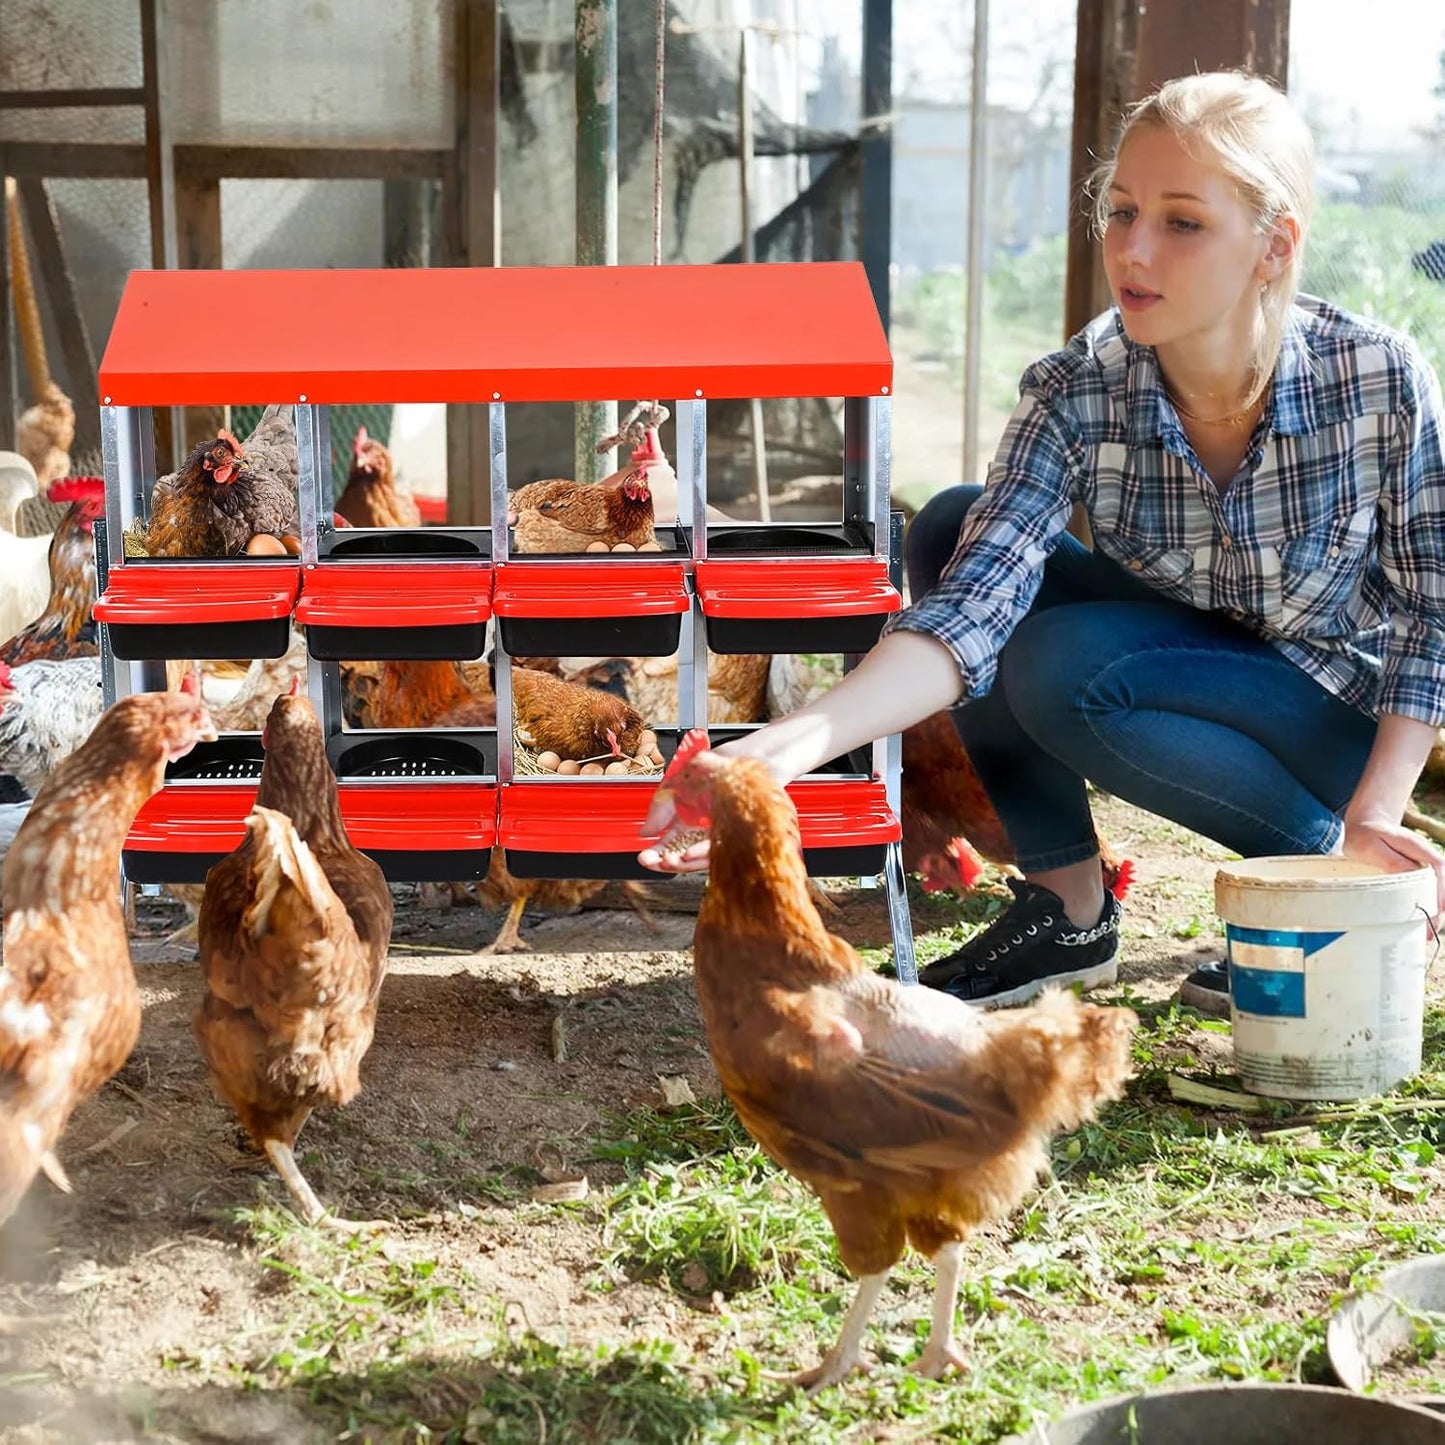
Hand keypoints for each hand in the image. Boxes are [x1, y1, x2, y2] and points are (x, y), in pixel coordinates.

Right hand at [636, 734, 780, 873]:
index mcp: (688, 817)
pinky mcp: (736, 836)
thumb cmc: (720, 764)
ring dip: (682, 863)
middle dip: (664, 861)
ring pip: (700, 858)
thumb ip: (660, 807)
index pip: (670, 843)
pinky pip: (718, 850)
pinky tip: (688, 854)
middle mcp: (704, 828)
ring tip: (668, 861)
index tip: (644, 857)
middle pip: (683, 854)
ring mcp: (720, 833)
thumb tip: (645, 832)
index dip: (656, 853)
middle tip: (651, 861)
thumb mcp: (679, 781)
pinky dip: (701, 854)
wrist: (751, 756)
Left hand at [1341, 814, 1444, 923]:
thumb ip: (1390, 859)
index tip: (1438, 910)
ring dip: (1431, 910)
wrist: (1366, 824)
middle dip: (1436, 909)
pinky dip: (1422, 905)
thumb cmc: (1365, 834)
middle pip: (1439, 885)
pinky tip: (1417, 921)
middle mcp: (1424, 857)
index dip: (1440, 891)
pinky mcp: (1414, 873)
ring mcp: (1421, 865)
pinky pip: (1422, 890)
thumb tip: (1410, 874)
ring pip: (1433, 891)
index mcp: (1418, 848)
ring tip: (1425, 933)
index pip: (1437, 870)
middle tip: (1429, 932)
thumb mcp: (1372, 845)